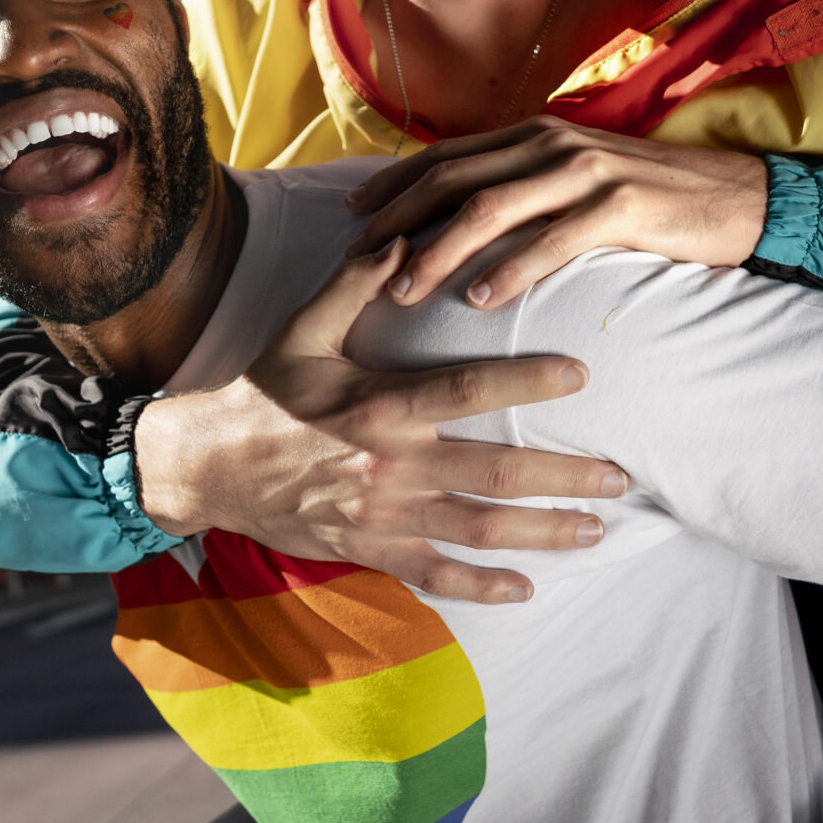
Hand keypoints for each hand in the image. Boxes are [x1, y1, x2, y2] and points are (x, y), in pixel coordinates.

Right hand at [134, 241, 628, 601]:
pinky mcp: (369, 551)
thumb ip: (354, 284)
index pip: (468, 390)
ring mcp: (382, 516)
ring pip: (479, 530)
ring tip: (596, 529)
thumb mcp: (301, 330)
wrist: (202, 467)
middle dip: (564, 476)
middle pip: (495, 474)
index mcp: (379, 405)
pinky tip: (527, 587)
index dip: (529, 382)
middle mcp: (389, 465)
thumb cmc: (259, 393)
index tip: (582, 374)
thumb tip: (405, 235)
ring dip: (543, 532)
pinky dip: (482, 586)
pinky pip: (435, 575)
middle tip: (620, 475)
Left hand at [345, 117, 769, 308]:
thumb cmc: (657, 201)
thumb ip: (526, 188)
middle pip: (454, 179)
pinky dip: (511, 270)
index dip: (395, 186)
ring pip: (491, 208)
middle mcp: (553, 143)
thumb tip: (465, 218)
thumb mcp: (580, 182)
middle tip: (358, 262)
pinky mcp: (622, 207)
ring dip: (440, 251)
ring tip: (405, 289)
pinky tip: (481, 299)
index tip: (351, 217)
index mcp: (537, 134)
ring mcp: (587, 171)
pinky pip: (552, 241)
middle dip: (400, 221)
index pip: (447, 155)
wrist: (742, 200)